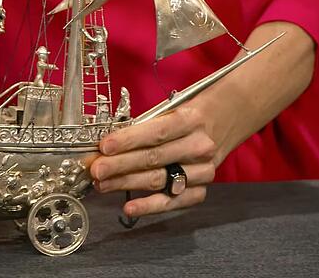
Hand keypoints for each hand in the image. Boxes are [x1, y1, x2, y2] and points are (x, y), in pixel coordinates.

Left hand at [89, 105, 217, 217]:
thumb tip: (106, 145)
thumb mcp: (170, 110)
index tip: (104, 147)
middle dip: (120, 165)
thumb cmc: (186, 116)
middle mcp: (200, 147)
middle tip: (96, 170)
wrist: (221, 123)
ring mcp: (202, 171)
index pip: (155, 133)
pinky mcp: (200, 191)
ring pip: (158, 180)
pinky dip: (148, 206)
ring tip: (102, 184)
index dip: (128, 140)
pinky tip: (129, 207)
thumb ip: (142, 126)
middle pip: (153, 159)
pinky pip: (171, 202)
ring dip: (125, 184)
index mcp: (191, 120)